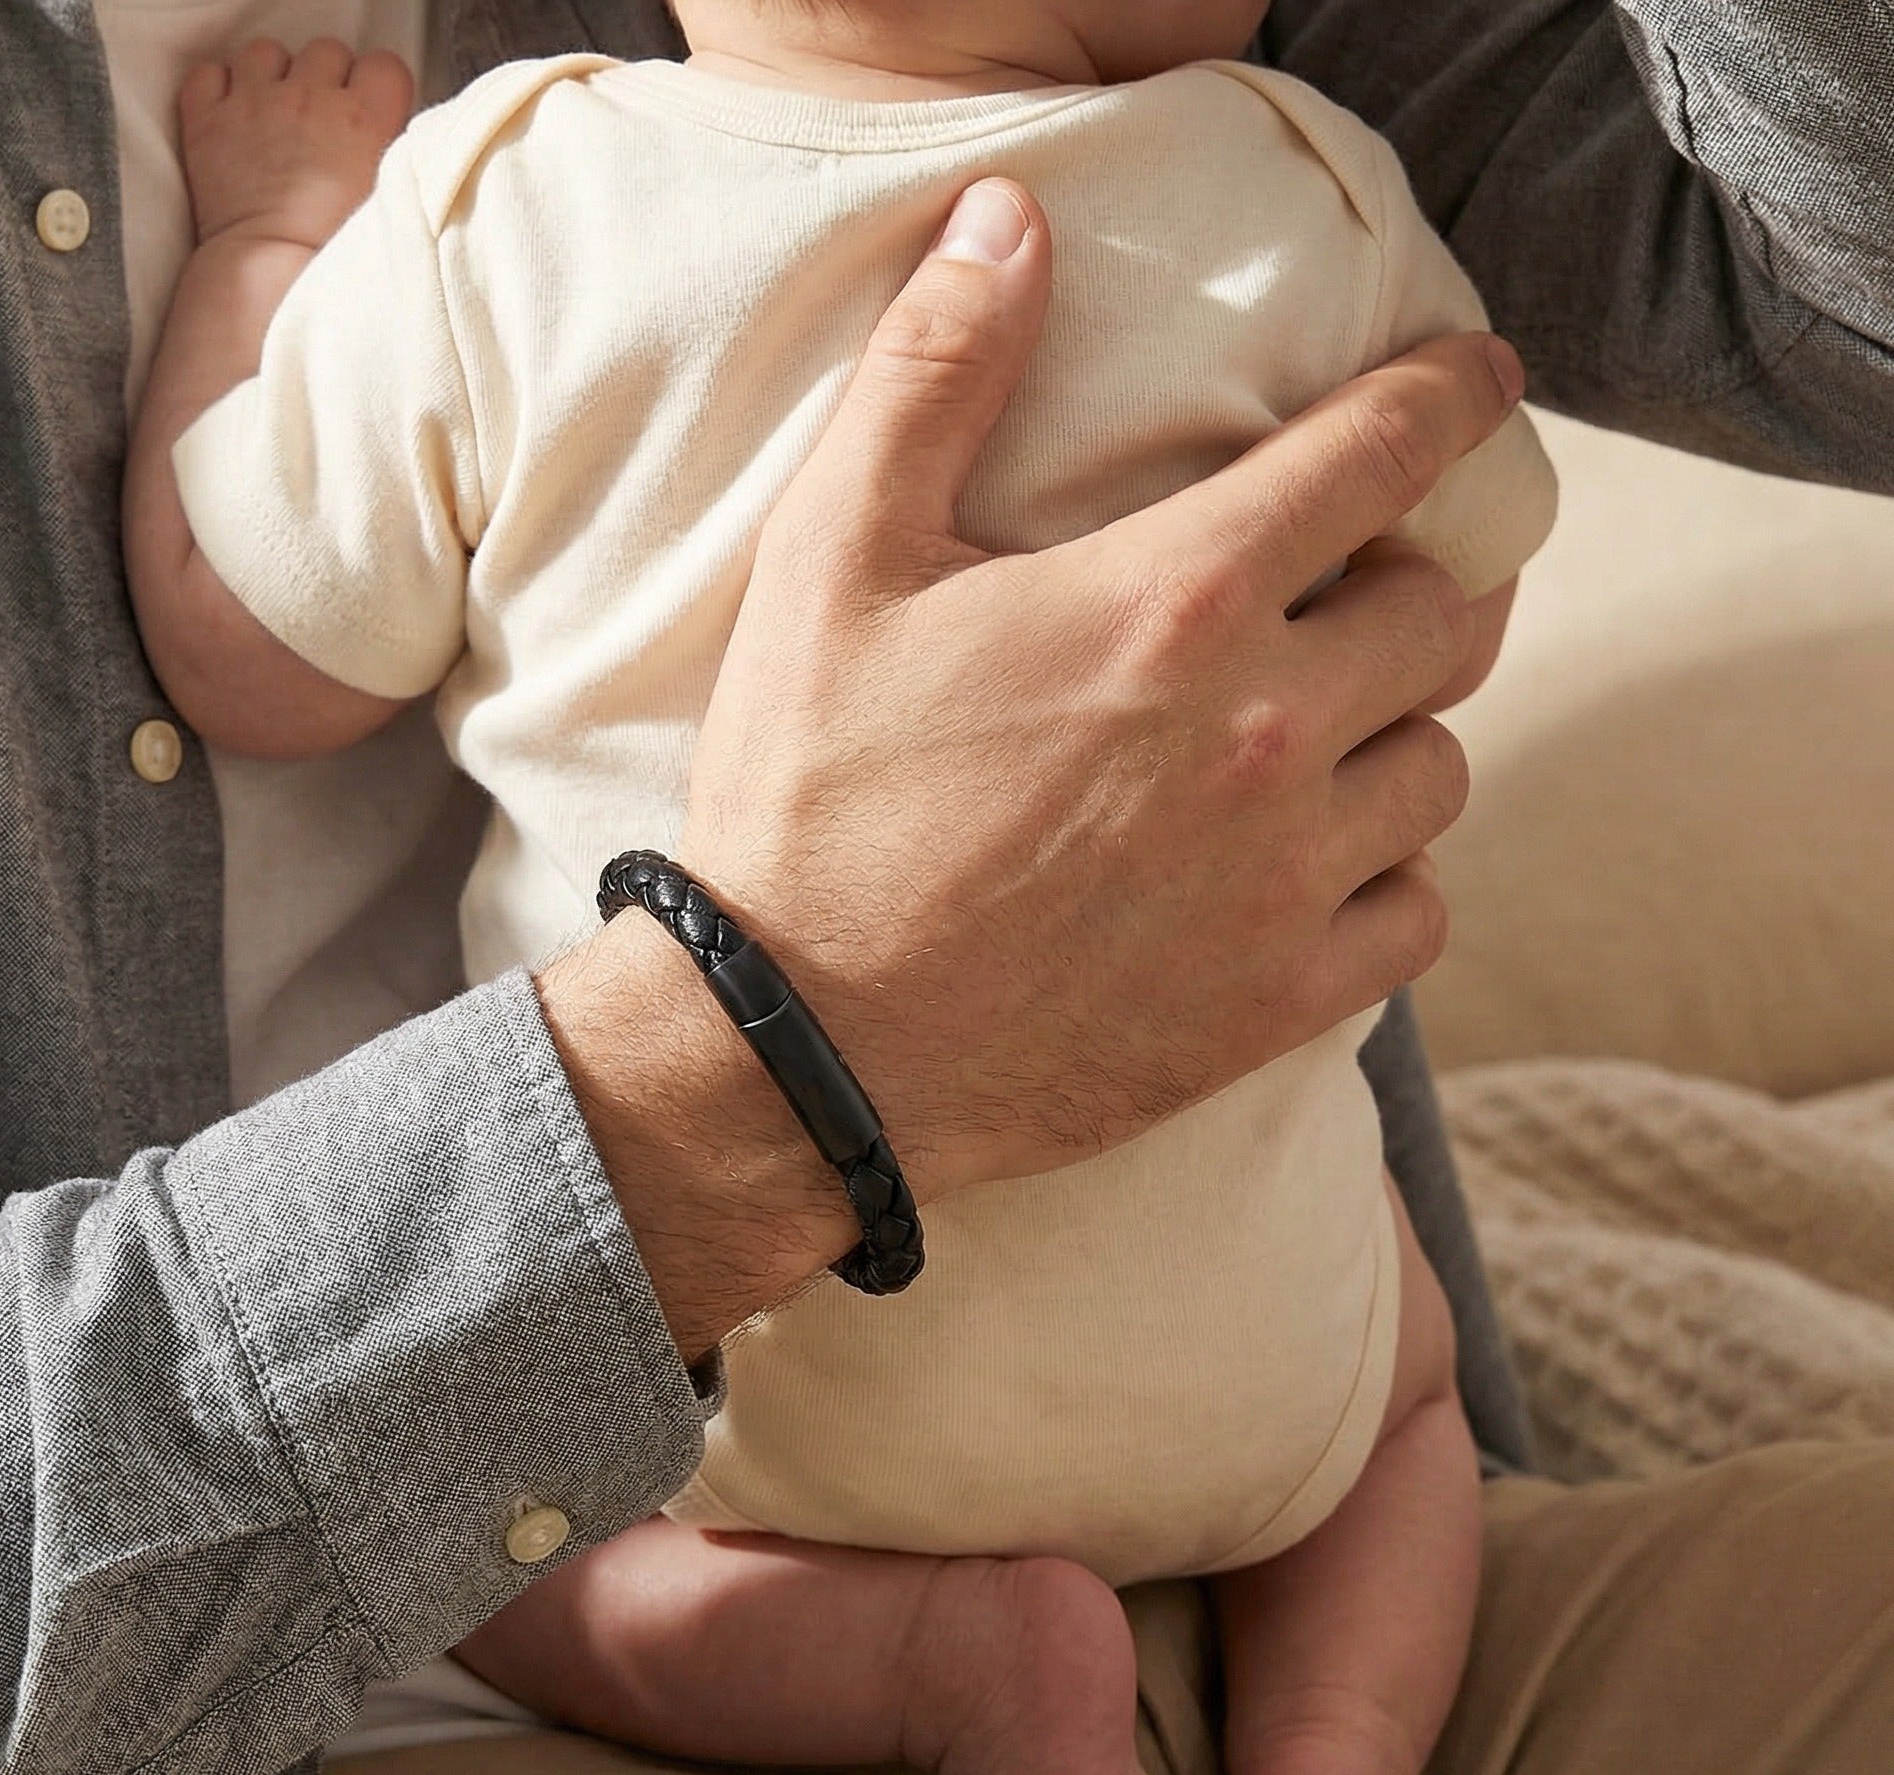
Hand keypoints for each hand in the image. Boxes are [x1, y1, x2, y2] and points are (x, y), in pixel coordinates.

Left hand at [178, 38, 412, 250]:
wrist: (273, 277)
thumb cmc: (338, 255)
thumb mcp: (392, 204)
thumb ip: (397, 157)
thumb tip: (393, 138)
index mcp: (364, 117)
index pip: (384, 65)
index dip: (379, 88)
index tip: (374, 114)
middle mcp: (309, 96)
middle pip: (327, 51)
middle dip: (328, 80)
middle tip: (326, 123)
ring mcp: (254, 102)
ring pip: (267, 52)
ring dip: (274, 76)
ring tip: (277, 115)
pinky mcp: (207, 119)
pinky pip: (211, 72)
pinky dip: (221, 87)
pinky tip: (235, 116)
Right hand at [676, 180, 1518, 1200]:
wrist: (804, 1046)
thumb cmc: (812, 801)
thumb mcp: (833, 563)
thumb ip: (931, 380)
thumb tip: (1006, 222)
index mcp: (1177, 600)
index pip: (1383, 456)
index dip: (1448, 399)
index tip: (1475, 384)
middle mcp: (1268, 732)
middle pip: (1446, 614)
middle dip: (1423, 574)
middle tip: (1373, 578)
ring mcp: (1286, 878)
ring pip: (1440, 769)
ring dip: (1402, 730)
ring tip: (1330, 732)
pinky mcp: (1277, 1000)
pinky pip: (1419, 915)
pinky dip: (1392, 879)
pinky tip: (1320, 869)